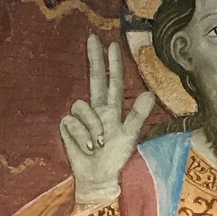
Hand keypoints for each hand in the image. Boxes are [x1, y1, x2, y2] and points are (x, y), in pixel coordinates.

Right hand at [60, 34, 154, 205]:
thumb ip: (138, 115)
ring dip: (92, 127)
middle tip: (92, 38)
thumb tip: (149, 93)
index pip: (112, 82)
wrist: (98, 177)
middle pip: (94, 79)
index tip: (110, 45)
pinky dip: (82, 136)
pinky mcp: (68, 126)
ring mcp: (80, 117)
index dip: (111, 64)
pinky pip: (73, 122)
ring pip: (83, 106)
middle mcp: (96, 110)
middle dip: (94, 58)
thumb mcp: (129, 137)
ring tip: (99, 144)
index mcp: (112, 110)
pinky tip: (87, 148)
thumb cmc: (114, 159)